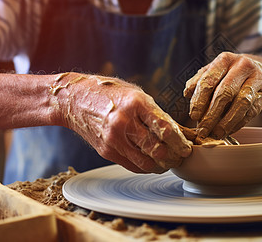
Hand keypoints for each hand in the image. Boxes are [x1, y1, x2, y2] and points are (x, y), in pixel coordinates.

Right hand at [51, 73, 191, 172]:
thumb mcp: (136, 95)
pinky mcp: (106, 150)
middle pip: (157, 149)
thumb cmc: (111, 94)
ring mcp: (113, 138)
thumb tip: (179, 133)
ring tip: (168, 163)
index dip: (180, 143)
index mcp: (136, 103)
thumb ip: (156, 113)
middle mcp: (124, 121)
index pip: (165, 129)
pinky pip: (132, 165)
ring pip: (146, 162)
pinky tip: (152, 163)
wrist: (75, 99)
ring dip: (161, 166)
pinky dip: (145, 167)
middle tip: (180, 158)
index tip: (186, 148)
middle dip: (173, 157)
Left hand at [183, 52, 261, 138]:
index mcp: (225, 59)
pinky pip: (252, 111)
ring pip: (241, 103)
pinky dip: (238, 123)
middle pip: (225, 92)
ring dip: (227, 122)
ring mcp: (258, 79)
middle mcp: (243, 66)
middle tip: (203, 129)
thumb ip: (199, 82)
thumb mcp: (214, 72)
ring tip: (216, 133)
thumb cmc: (231, 74)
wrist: (261, 71)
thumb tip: (187, 93)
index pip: (209, 80)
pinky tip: (228, 130)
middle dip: (212, 114)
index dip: (199, 100)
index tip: (194, 116)